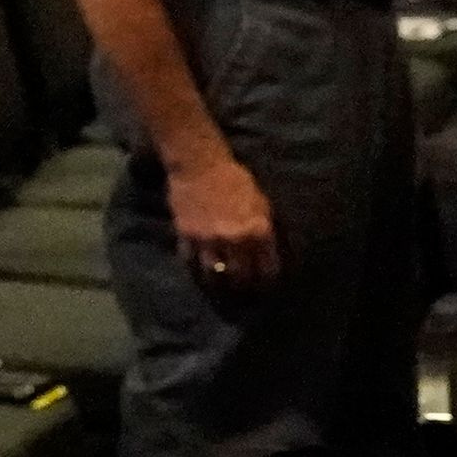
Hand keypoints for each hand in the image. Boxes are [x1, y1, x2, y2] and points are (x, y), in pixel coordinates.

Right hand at [167, 150, 278, 291]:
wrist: (198, 163)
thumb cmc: (235, 179)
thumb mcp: (260, 203)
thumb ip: (264, 230)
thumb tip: (270, 254)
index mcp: (257, 231)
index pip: (267, 270)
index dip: (268, 283)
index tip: (267, 287)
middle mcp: (234, 239)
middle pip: (240, 278)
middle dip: (244, 289)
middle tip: (245, 293)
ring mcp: (207, 239)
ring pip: (214, 275)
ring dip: (219, 285)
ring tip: (221, 290)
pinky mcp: (186, 235)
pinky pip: (190, 262)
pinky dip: (196, 270)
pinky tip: (201, 273)